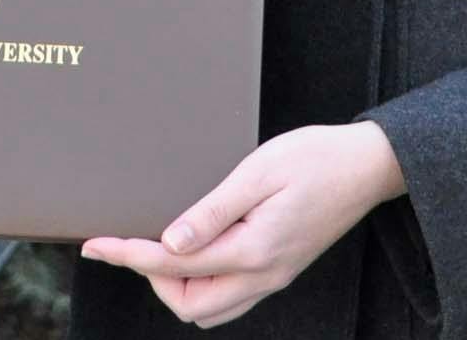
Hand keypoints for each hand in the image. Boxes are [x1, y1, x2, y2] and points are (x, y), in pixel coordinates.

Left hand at [79, 122, 403, 326]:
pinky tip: (192, 253)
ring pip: (210, 308)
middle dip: (152, 279)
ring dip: (177, 286)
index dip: (130, 255)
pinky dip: (201, 284)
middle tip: (130, 242)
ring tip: (157, 248)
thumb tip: (170, 243)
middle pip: (190, 304)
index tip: (98, 246)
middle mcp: (264, 274)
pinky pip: (230, 296)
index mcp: (255, 250)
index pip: (175, 265)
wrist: (367, 166)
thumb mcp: (258, 172)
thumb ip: (212, 212)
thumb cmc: (316, 158)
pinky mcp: (279, 270)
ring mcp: (274, 277)